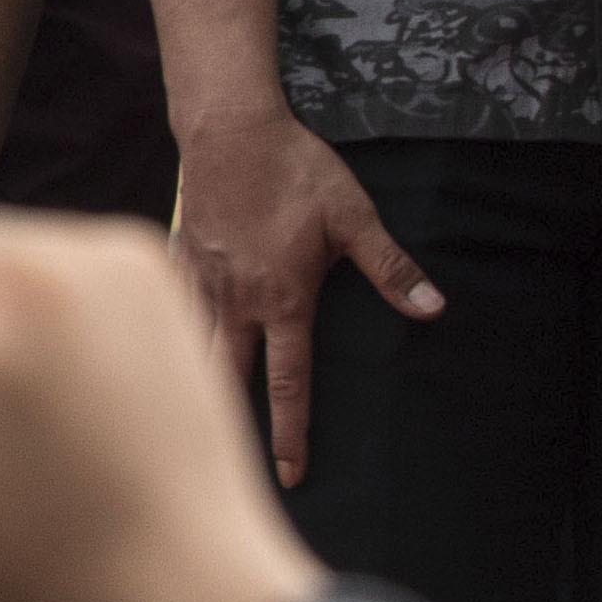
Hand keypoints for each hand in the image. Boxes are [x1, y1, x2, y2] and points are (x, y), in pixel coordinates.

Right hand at [173, 99, 441, 486]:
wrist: (229, 127)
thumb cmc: (295, 170)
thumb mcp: (354, 217)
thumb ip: (391, 267)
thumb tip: (433, 309)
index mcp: (282, 299)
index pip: (288, 381)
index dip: (291, 432)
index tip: (290, 474)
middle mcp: (237, 299)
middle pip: (230, 376)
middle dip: (230, 424)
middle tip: (231, 465)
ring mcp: (202, 278)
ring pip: (194, 346)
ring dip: (196, 384)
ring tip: (191, 419)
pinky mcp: (179, 254)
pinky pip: (171, 306)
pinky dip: (170, 333)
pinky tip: (167, 348)